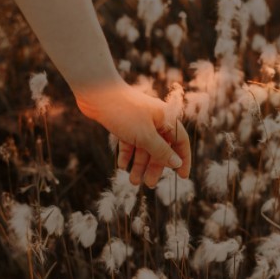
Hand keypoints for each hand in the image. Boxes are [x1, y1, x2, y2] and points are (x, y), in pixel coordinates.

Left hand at [74, 82, 190, 187]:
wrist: (96, 94)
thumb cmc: (124, 112)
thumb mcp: (144, 136)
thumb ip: (161, 151)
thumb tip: (177, 164)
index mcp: (166, 118)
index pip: (180, 141)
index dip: (182, 159)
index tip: (183, 177)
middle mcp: (154, 120)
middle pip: (160, 148)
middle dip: (155, 167)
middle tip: (149, 184)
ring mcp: (139, 122)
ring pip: (143, 148)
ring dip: (139, 164)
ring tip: (133, 181)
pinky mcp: (124, 124)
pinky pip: (129, 143)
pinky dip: (127, 155)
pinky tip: (121, 166)